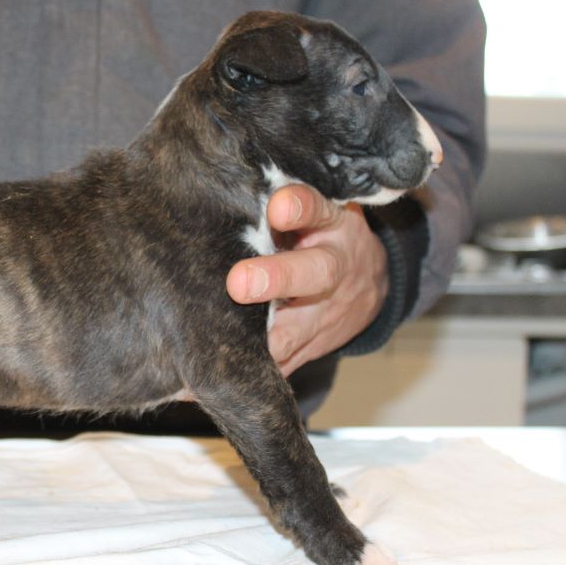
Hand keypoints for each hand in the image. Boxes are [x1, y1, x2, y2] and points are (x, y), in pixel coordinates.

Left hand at [226, 185, 387, 375]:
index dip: (300, 207)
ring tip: (218, 353)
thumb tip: (227, 176)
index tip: (278, 207)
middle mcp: (332, 267)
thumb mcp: (316, 204)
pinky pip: (280, 365)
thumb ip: (284, 198)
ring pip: (297, 331)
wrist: (368, 278)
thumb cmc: (319, 229)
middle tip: (239, 282)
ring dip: (261, 343)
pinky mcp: (310, 347)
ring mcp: (325, 313)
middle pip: (315, 273)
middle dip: (277, 278)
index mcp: (332, 224)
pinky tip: (197, 389)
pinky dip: (246, 377)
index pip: (318, 208)